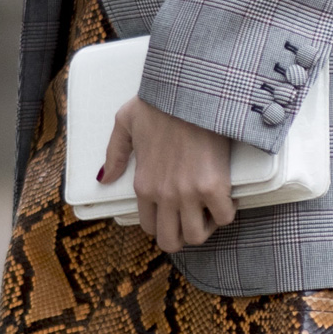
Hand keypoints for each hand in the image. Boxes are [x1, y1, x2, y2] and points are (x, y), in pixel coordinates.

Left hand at [101, 97, 234, 252]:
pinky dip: (227, 209)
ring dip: (206, 225)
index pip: (150, 226)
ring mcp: (188, 194)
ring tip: (212, 208)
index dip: (165, 225)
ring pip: (198, 235)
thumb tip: (104, 179)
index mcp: (143, 185)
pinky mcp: (213, 186)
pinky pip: (224, 216)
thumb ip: (114, 154)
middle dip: (184, 235)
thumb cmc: (159, 102)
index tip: (177, 213)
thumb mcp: (125, 123)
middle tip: (196, 218)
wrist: (189, 91)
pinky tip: (227, 194)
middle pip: (172, 241)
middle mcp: (163, 195)